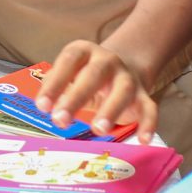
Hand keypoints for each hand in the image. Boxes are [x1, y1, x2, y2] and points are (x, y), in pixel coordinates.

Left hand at [34, 38, 158, 140]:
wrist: (124, 67)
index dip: (55, 83)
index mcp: (84, 52)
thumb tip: (44, 106)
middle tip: (60, 120)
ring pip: (123, 90)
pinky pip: (149, 108)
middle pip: (93, 75)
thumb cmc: (85, 76)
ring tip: (98, 130)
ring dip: (111, 110)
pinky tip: (143, 140)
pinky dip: (148, 123)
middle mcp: (107, 60)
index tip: (42, 106)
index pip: (68, 62)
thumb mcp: (69, 75)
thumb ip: (57, 88)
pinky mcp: (144, 95)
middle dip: (76, 98)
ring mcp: (127, 77)